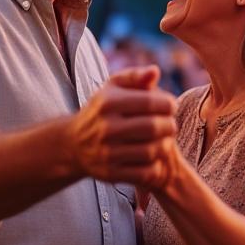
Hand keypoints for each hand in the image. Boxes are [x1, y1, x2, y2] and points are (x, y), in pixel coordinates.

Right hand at [67, 66, 177, 186]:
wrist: (73, 144)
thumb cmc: (101, 111)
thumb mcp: (112, 88)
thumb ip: (135, 77)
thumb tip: (155, 71)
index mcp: (108, 103)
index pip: (150, 102)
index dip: (168, 104)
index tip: (171, 106)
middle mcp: (106, 128)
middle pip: (153, 127)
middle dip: (170, 125)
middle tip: (171, 125)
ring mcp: (108, 153)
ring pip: (152, 151)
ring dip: (165, 145)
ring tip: (165, 139)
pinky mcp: (111, 173)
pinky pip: (145, 173)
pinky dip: (156, 165)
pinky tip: (155, 156)